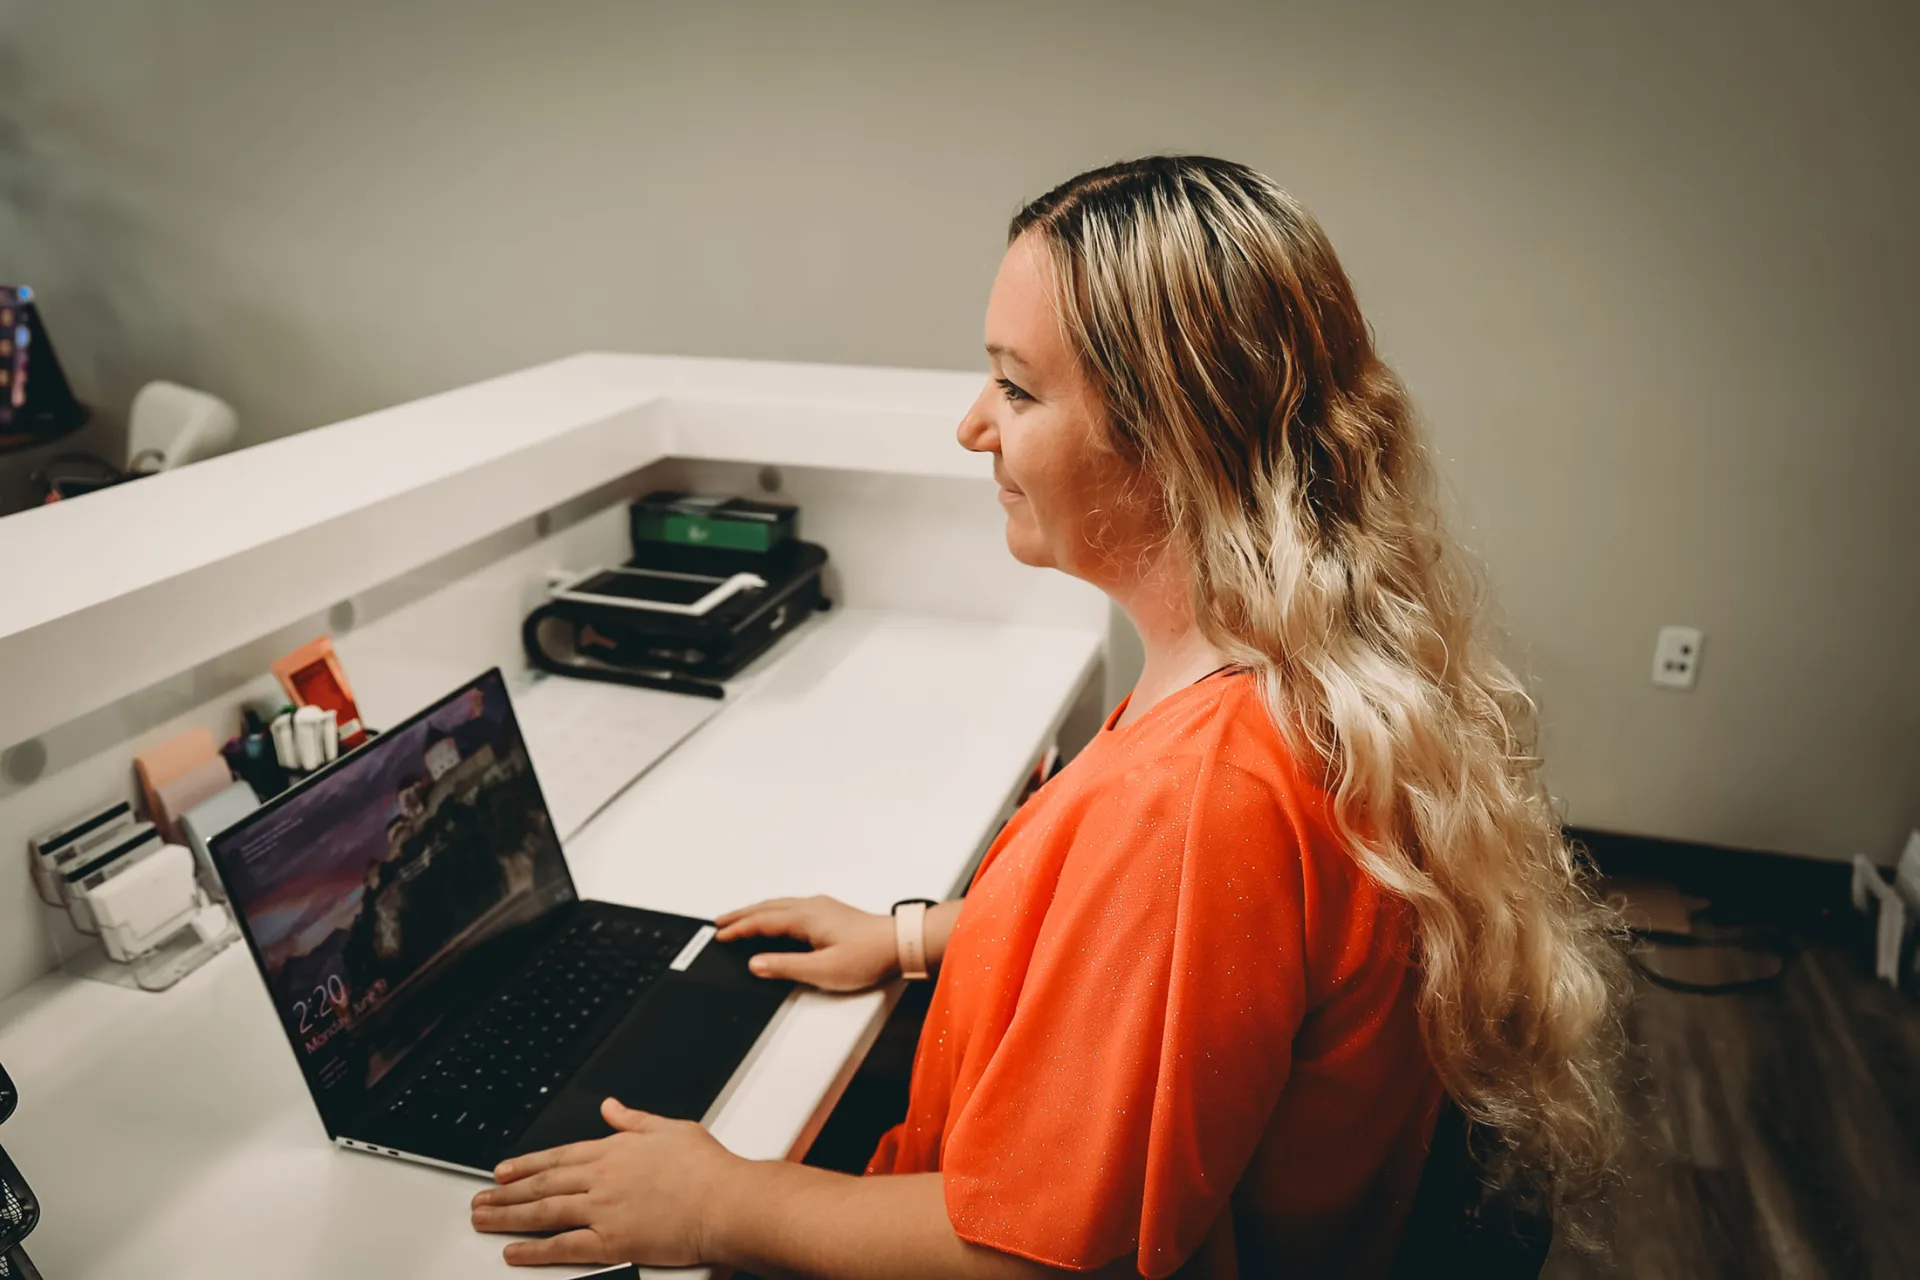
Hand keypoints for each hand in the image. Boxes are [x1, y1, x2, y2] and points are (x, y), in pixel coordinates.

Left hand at [471, 1098, 738, 1266]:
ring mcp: (603, 1210)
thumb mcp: (670, 1128)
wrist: (725, 1201)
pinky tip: (513, 1251)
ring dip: (508, 1216)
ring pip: (543, 1212)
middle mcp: (601, 1178)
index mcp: (614, 1150)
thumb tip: (612, 1106)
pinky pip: (563, 1247)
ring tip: (484, 1220)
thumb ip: (634, 1119)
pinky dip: (534, 1250)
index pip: (557, 1156)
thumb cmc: (706, 1169)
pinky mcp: (611, 1242)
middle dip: (506, 1192)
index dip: (525, 1164)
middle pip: (542, 1184)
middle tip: (480, 1199)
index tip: (502, 1171)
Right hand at [714, 895, 897, 991]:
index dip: (739, 929)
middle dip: (741, 915)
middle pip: (767, 908)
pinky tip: (776, 919)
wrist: (901, 943)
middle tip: (720, 922)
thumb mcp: (823, 970)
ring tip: (740, 919)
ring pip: (779, 905)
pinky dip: (773, 912)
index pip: (762, 921)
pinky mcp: (830, 912)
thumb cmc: (869, 955)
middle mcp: (811, 907)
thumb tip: (756, 963)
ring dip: (756, 911)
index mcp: (805, 917)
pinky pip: (791, 907)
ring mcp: (822, 907)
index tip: (720, 936)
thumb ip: (786, 966)